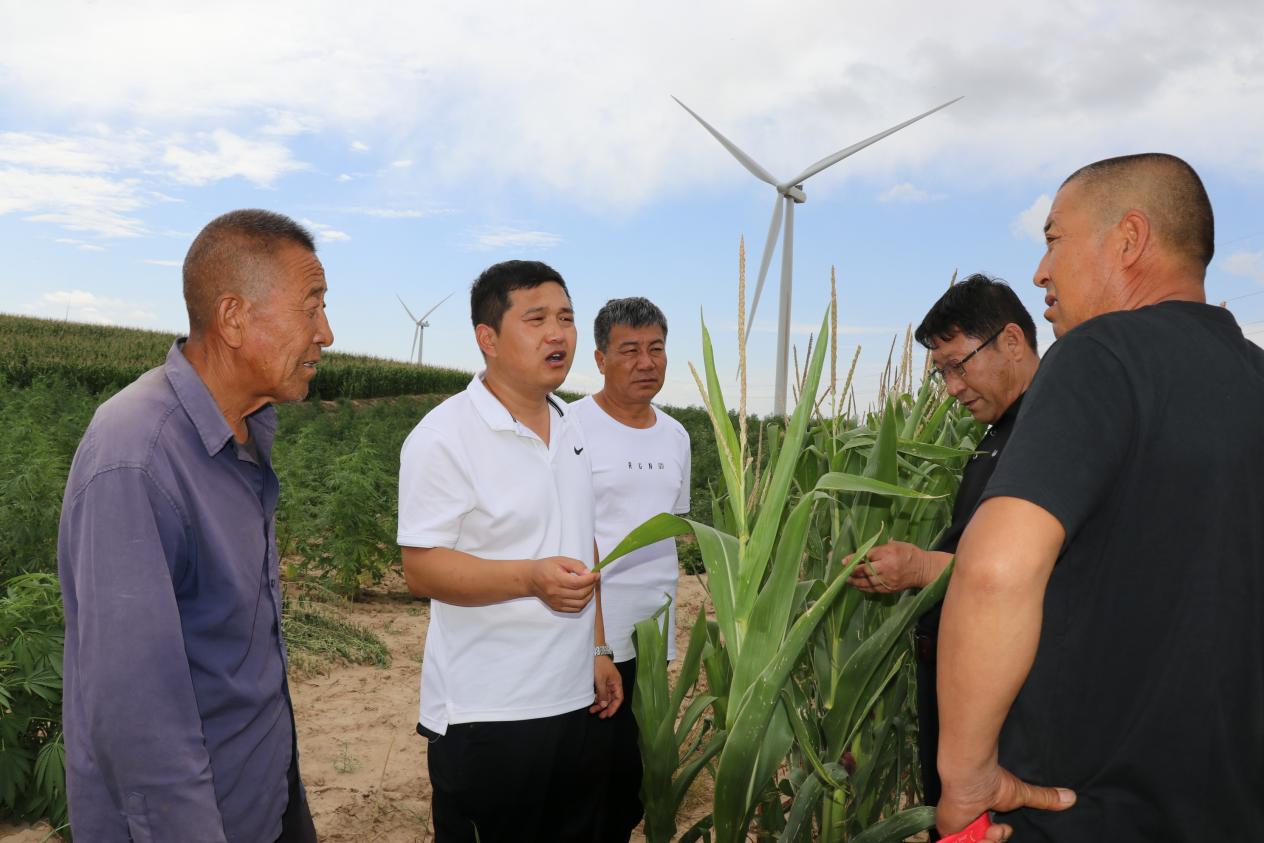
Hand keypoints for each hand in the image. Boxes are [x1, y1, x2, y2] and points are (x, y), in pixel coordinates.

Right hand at [527, 556, 598, 611]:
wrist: (531, 579)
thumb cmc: (546, 567)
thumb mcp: (561, 560)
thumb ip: (576, 565)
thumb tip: (589, 573)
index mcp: (556, 579)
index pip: (578, 583)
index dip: (591, 579)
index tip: (596, 574)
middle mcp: (556, 593)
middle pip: (581, 594)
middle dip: (591, 586)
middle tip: (593, 579)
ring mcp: (557, 602)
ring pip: (580, 603)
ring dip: (589, 595)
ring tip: (589, 586)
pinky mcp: (557, 607)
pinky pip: (575, 608)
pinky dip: (583, 602)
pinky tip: (582, 594)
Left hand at [589, 655, 623, 718]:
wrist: (595, 652)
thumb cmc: (599, 665)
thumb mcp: (601, 680)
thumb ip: (603, 693)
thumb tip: (605, 705)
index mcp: (617, 683)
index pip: (619, 699)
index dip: (614, 708)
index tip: (607, 715)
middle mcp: (614, 684)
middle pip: (612, 699)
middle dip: (606, 708)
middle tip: (599, 716)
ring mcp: (608, 682)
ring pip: (606, 696)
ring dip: (600, 704)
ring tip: (592, 710)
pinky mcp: (602, 681)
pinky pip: (601, 692)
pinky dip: (598, 697)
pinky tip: (593, 701)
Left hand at [846, 540, 928, 592]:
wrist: (924, 569)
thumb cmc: (910, 553)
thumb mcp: (897, 544)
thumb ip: (880, 548)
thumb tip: (864, 551)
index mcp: (889, 553)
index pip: (868, 556)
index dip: (854, 559)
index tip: (844, 561)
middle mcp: (887, 567)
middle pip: (865, 570)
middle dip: (852, 572)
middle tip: (842, 572)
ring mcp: (889, 580)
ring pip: (868, 582)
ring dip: (855, 581)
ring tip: (846, 580)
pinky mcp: (890, 588)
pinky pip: (874, 589)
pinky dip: (864, 588)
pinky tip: (857, 586)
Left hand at [936, 763, 1075, 839]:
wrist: (971, 777)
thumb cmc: (993, 782)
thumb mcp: (1022, 795)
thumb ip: (1044, 799)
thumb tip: (1071, 797)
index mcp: (981, 816)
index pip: (989, 836)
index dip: (998, 837)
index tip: (1003, 828)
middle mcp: (968, 823)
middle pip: (984, 841)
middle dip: (994, 841)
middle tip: (996, 830)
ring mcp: (958, 829)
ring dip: (988, 842)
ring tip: (990, 830)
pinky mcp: (948, 832)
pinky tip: (981, 832)